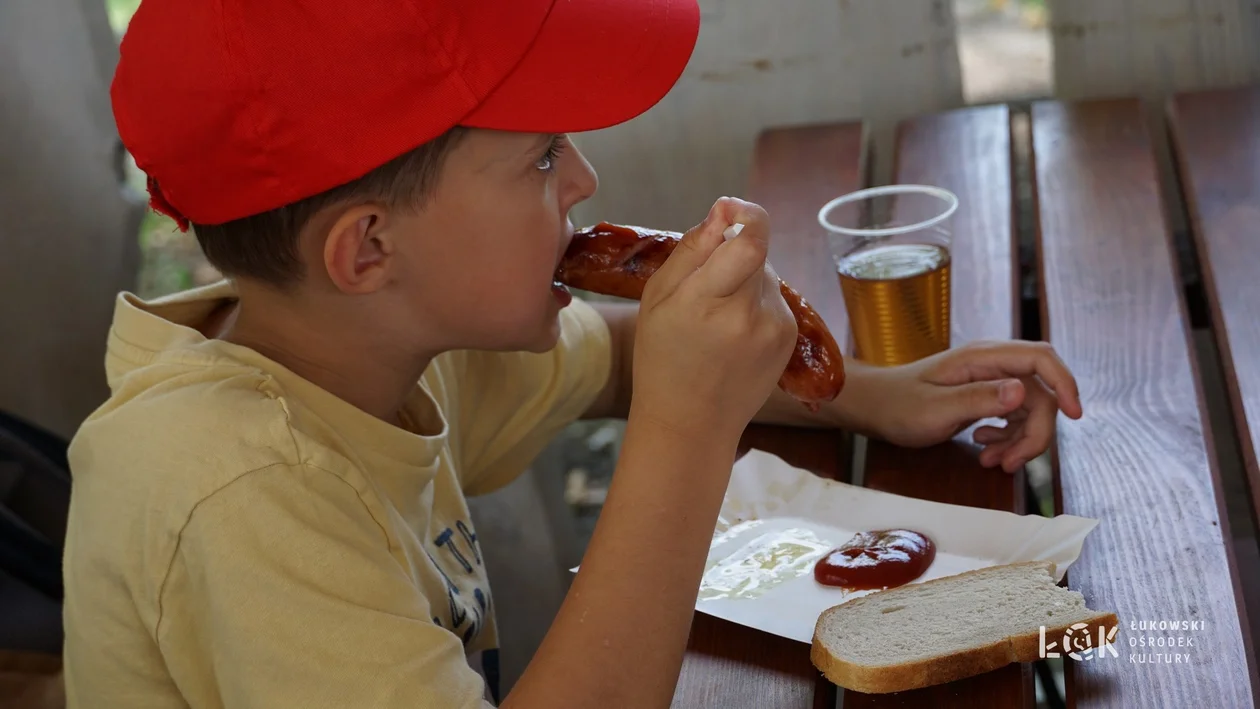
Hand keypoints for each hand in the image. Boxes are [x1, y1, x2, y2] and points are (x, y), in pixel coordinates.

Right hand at [630, 197, 797, 441]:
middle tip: (706, 284)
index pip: (750, 242)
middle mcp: (746, 315)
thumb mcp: (657, 299)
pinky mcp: (788, 336)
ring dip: (745, 280)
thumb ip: (692, 250)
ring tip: (718, 317)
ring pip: (766, 274)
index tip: (730, 211)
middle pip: (756, 252)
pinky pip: (774, 298)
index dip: (746, 216)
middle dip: (734, 254)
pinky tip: (735, 333)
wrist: (691, 422)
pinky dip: (755, 303)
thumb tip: (723, 210)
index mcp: (704, 302)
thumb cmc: (663, 358)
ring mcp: (773, 328)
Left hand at [857, 340, 1082, 471]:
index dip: (1065, 383)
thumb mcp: (936, 408)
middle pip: (1040, 393)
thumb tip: (1022, 392)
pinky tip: (985, 450)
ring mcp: (990, 380)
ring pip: (1030, 411)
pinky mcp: (986, 397)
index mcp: (983, 357)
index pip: (1041, 358)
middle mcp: (993, 364)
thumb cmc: (899, 405)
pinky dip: (1007, 439)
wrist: (875, 407)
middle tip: (1011, 464)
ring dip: (1019, 441)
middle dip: (1035, 432)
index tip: (1074, 415)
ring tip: (992, 462)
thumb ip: (979, 399)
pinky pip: (1014, 418)